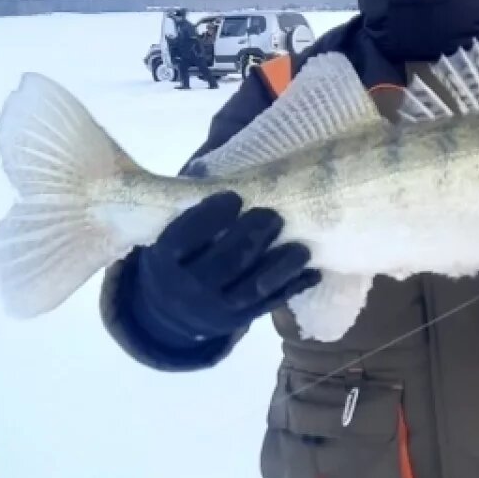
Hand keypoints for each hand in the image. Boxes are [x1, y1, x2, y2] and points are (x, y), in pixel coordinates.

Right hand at [126, 191, 320, 346]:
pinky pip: (268, 305)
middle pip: (224, 263)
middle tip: (273, 216)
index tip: (234, 197)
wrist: (169, 312)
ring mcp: (215, 308)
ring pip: (251, 288)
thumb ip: (191, 201)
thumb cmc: (179, 254)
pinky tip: (313, 272)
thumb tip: (213, 157)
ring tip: (301, 247)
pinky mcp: (239, 319)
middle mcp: (188, 288)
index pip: (184, 239)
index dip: (209, 217)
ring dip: (280, 266)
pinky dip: (292, 288)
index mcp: (165, 259)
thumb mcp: (172, 231)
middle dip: (251, 238)